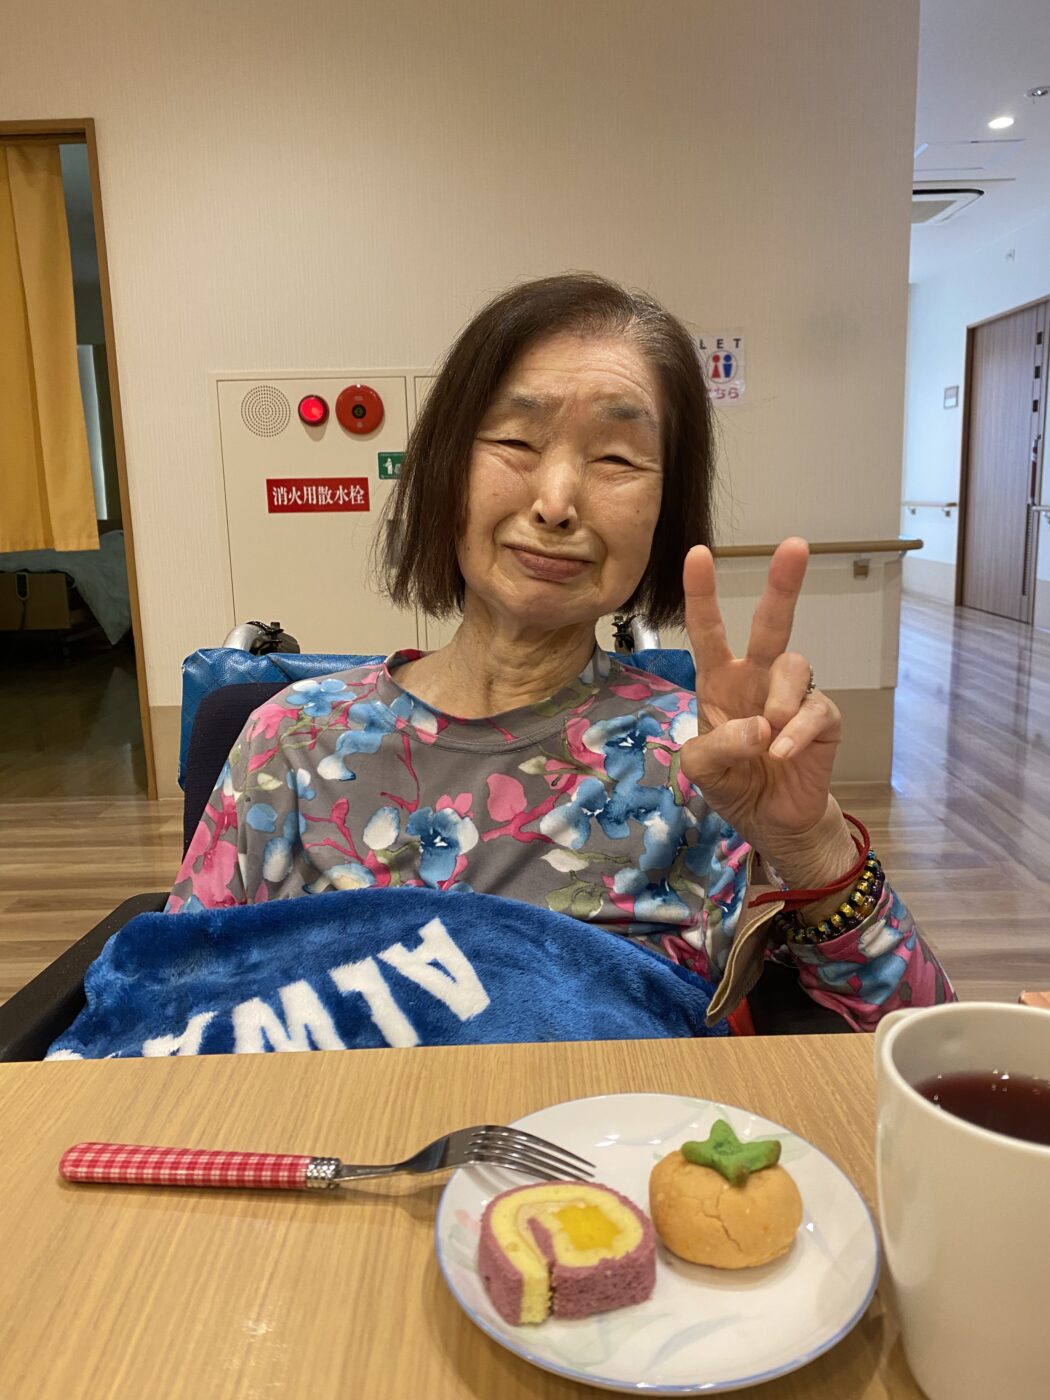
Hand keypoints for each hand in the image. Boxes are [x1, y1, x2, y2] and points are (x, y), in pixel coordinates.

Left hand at [679, 538, 855, 891]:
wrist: (771, 821)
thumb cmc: (732, 784)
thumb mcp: (701, 770)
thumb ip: (716, 746)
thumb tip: (760, 727)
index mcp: (719, 682)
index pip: (709, 631)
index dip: (702, 593)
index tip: (697, 554)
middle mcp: (758, 679)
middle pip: (773, 623)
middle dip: (784, 584)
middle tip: (795, 546)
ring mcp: (793, 696)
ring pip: (795, 666)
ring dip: (779, 700)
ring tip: (768, 737)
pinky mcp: (823, 719)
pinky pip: (815, 711)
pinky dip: (796, 735)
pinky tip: (782, 754)